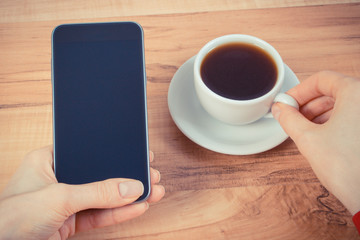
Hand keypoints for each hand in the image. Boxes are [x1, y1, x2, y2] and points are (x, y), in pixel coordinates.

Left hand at [0, 146, 164, 238]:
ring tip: (153, 191)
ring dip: (128, 197)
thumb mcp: (58, 197)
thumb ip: (97, 193)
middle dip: (126, 176)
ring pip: (103, 197)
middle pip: (100, 175)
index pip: (88, 152)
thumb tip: (130, 188)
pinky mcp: (70, 222)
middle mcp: (59, 179)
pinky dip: (119, 213)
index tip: (135, 151)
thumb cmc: (9, 218)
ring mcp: (65, 202)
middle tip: (150, 173)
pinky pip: (100, 215)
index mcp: (48, 161)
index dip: (113, 152)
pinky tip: (137, 207)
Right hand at [272, 71, 359, 214]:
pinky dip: (335, 122)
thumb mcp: (308, 139)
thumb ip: (289, 119)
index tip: (287, 102)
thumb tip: (280, 110)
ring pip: (344, 104)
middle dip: (309, 104)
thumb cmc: (348, 168)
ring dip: (320, 114)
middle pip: (333, 90)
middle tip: (292, 116)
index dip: (299, 91)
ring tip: (304, 128)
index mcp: (356, 93)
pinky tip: (321, 135)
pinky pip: (353, 116)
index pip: (322, 79)